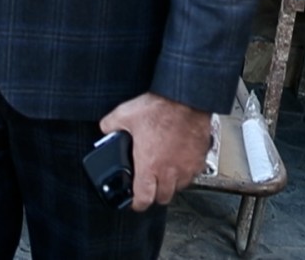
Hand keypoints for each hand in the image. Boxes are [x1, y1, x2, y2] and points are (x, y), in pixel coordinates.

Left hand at [99, 93, 212, 211]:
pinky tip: (178, 163)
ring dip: (170, 185)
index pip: (144, 198)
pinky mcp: (199, 159)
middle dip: (154, 195)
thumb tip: (105, 129)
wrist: (186, 100)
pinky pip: (193, 175)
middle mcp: (169, 171)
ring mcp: (186, 167)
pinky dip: (185, 173)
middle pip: (163, 197)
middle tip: (148, 186)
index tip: (134, 202)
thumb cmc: (159, 108)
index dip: (137, 204)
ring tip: (163, 174)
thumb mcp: (124, 114)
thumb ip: (110, 125)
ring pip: (179, 188)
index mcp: (149, 165)